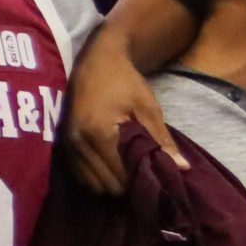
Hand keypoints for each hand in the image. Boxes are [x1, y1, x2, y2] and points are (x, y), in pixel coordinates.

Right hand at [64, 37, 182, 194]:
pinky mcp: (63, 142)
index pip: (120, 177)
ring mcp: (68, 143)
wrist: (96, 59)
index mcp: (98, 133)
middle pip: (105, 186)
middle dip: (125, 186)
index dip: (139, 182)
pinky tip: (111, 167)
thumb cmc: (124, 81)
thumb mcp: (147, 108)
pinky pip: (80, 173)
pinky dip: (96, 176)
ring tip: (127, 173)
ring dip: (109, 183)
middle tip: (142, 177)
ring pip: (90, 183)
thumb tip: (182, 168)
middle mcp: (78, 142)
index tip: (155, 180)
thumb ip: (162, 140)